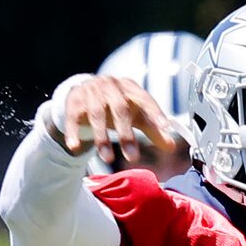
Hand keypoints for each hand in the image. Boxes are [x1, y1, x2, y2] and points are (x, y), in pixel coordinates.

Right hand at [53, 75, 180, 164]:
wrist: (86, 91)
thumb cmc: (117, 105)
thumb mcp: (136, 115)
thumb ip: (153, 129)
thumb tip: (172, 147)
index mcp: (130, 88)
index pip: (145, 99)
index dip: (155, 112)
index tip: (164, 127)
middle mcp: (111, 87)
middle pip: (120, 109)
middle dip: (126, 134)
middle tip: (133, 157)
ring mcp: (91, 92)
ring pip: (96, 114)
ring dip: (102, 138)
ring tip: (108, 159)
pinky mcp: (74, 101)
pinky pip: (73, 118)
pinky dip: (73, 132)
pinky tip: (75, 147)